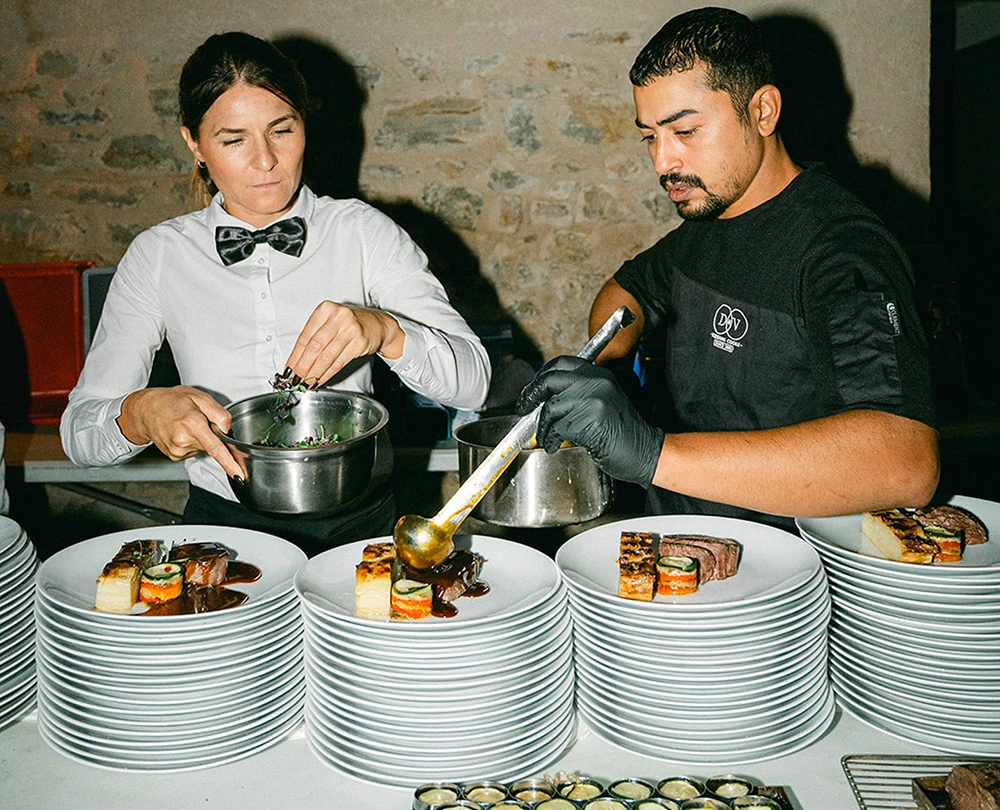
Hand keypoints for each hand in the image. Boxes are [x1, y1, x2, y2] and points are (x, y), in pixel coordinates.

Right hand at [116, 386, 242, 479]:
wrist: (145, 410)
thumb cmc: (172, 401)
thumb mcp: (200, 398)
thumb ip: (219, 414)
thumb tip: (227, 430)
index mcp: (192, 423)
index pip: (215, 447)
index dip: (229, 462)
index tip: (238, 474)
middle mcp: (184, 440)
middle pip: (213, 445)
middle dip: (212, 435)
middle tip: (198, 419)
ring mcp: (177, 450)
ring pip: (203, 448)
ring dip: (201, 438)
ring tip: (186, 424)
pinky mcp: (174, 456)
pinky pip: (193, 451)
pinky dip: (192, 442)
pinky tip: (181, 432)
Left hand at [285, 301, 404, 385]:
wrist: (377, 324)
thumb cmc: (349, 323)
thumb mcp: (330, 321)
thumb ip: (314, 336)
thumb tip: (297, 360)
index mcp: (325, 310)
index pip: (306, 336)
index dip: (295, 355)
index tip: (289, 368)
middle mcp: (338, 317)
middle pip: (315, 347)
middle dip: (303, 366)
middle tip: (295, 379)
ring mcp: (351, 330)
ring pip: (327, 356)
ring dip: (314, 372)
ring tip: (306, 382)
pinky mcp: (360, 343)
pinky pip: (339, 362)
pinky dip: (328, 373)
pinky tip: (321, 379)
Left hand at [517, 356, 662, 486]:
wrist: (646, 451)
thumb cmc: (624, 431)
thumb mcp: (605, 400)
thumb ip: (580, 391)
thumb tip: (545, 394)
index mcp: (599, 374)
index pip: (562, 364)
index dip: (541, 375)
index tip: (532, 388)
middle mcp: (596, 383)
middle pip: (550, 381)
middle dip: (531, 396)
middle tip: (524, 408)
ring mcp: (592, 401)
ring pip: (550, 409)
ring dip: (542, 426)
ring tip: (545, 437)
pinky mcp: (588, 422)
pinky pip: (557, 429)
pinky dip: (551, 439)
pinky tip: (554, 445)